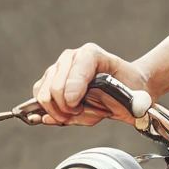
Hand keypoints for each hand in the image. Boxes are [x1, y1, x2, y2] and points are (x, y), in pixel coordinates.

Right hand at [30, 44, 151, 126]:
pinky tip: (66, 114)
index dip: (73, 90)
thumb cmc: (128, 89)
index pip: (77, 71)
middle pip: (55, 87)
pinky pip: (39, 99)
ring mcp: (58, 68)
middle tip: (80, 112)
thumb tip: (86, 111)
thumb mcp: (130, 97)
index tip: (75, 106)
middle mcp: (71, 57)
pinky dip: (51, 112)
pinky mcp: (49, 80)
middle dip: (66, 108)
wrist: (126, 84)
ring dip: (59, 111)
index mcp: (91, 54)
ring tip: (76, 113)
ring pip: (44, 94)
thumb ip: (107, 106)